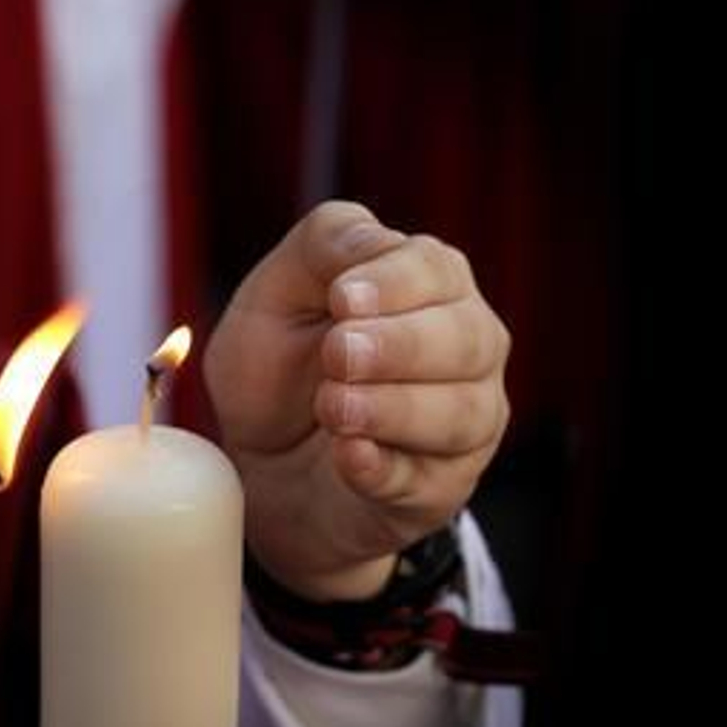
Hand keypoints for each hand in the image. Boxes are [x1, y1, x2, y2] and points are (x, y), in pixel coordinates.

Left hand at [203, 201, 509, 600]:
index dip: (393, 283)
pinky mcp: (440, 488)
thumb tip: (375, 238)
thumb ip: (323, 247)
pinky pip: (431, 480)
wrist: (258, 460)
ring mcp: (463, 422)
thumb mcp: (276, 293)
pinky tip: (348, 457)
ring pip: (463, 414)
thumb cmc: (275, 365)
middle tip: (337, 354)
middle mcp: (465, 348)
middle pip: (468, 339)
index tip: (340, 299)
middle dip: (399, 346)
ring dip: (394, 408)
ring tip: (331, 407)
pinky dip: (387, 469)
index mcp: (428, 285)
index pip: (436, 270)